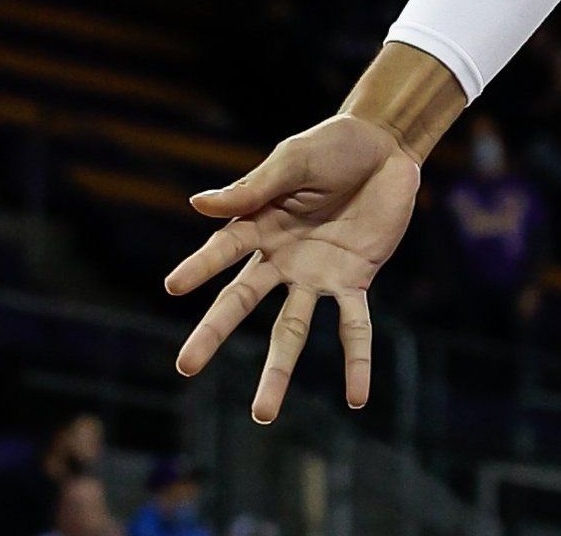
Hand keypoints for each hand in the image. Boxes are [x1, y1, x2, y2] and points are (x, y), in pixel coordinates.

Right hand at [165, 114, 419, 420]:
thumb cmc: (335, 145)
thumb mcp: (295, 158)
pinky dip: (356, 361)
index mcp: (260, 224)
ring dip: (278, 371)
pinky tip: (356, 398)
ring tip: (262, 415)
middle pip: (241, 301)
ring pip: (289, 329)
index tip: (172, 286)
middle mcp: (281, 257)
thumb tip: (197, 203)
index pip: (223, 250)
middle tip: (184, 366)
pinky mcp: (354, 279)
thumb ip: (254, 186)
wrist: (388, 145)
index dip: (199, 266)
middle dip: (213, 332)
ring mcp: (316, 273)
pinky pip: (353, 326)